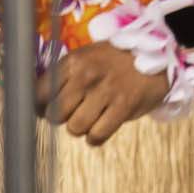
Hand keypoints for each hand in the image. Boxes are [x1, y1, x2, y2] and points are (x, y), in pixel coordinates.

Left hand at [46, 41, 168, 146]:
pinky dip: (95, 138)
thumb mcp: (85, 58)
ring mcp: (106, 91)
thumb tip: (36, 104)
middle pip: (55, 115)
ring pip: (74, 128)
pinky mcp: (124, 107)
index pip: (39, 94)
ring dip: (80, 128)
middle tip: (74, 112)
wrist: (157, 55)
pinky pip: (97, 135)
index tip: (46, 109)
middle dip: (62, 118)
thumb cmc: (114, 61)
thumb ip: (62, 77)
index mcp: (73, 62)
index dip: (40, 106)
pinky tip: (100, 128)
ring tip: (90, 118)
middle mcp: (86, 76)